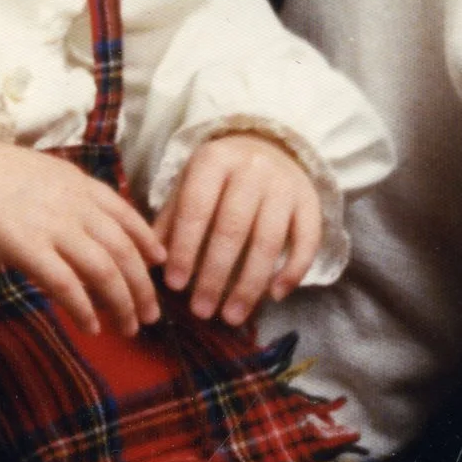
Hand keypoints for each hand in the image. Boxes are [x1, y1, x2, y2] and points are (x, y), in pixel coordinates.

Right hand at [0, 139, 163, 335]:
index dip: (147, 241)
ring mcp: (53, 225)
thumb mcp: (41, 175)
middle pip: (123, 249)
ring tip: (128, 327)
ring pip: (103, 269)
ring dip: (121, 303)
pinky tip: (91, 327)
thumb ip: (67, 199)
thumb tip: (86, 230)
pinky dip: (83, 308)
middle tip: (150, 314)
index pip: (126, 214)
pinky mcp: (27, 247)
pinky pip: (66, 284)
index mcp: (79, 184)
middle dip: (142, 285)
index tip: (161, 263)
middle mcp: (74, 204)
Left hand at [153, 132, 324, 325]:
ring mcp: (285, 185)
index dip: (184, 248)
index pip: (196, 208)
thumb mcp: (190, 183)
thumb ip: (171, 219)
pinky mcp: (310, 201)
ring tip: (231, 316)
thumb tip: (152, 263)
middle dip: (215, 275)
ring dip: (249, 284)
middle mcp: (253, 169)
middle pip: (233, 228)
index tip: (174, 285)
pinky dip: (292, 271)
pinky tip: (275, 296)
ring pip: (268, 241)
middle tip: (201, 311)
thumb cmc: (221, 176)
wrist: (271, 145)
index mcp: (215, 160)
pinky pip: (306, 241)